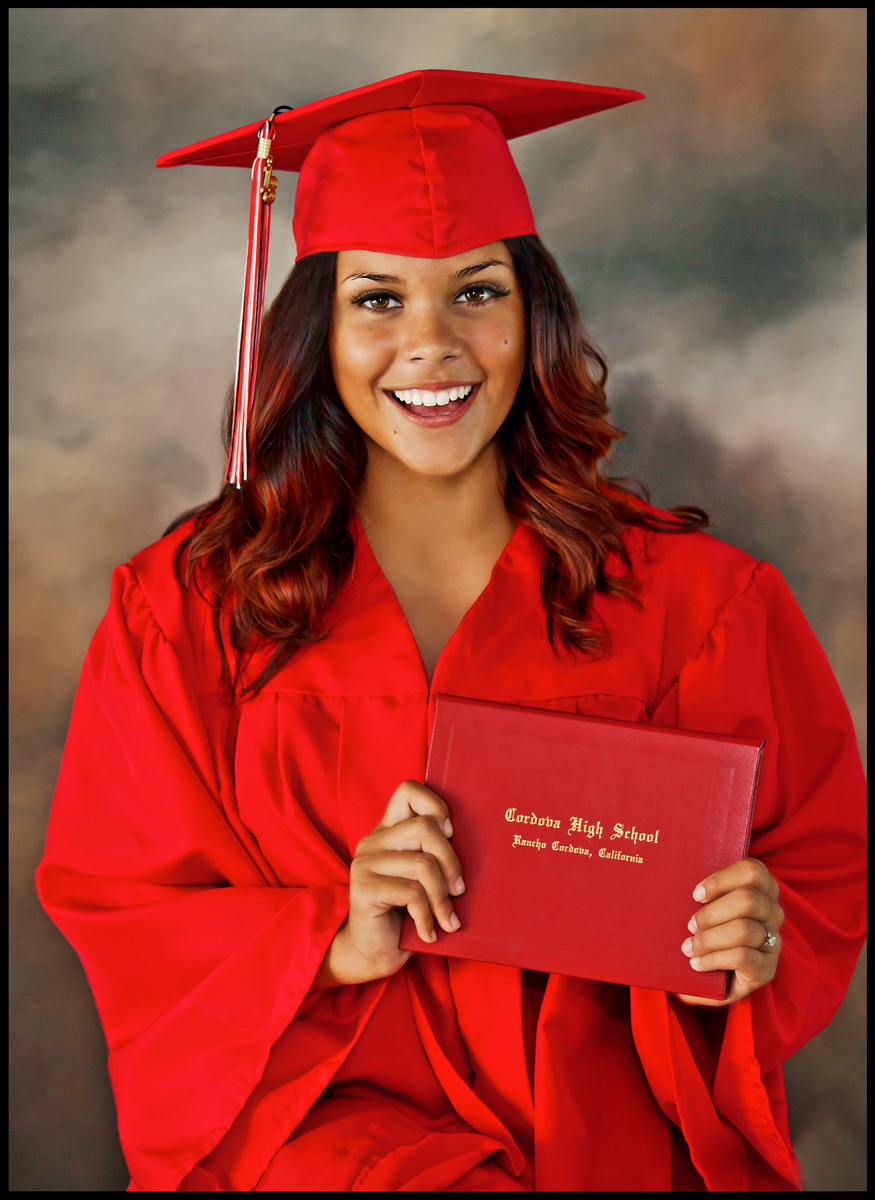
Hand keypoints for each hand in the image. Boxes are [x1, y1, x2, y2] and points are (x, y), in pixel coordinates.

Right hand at [314, 780, 464, 987]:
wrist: (370, 954)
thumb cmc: (404, 916)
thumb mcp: (422, 880)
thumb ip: (434, 856)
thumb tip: (482, 847)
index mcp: (387, 832)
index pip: (408, 790)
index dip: (436, 805)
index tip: (451, 834)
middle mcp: (373, 841)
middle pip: (425, 827)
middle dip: (451, 861)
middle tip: (459, 891)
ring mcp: (365, 863)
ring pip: (423, 864)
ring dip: (443, 898)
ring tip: (448, 920)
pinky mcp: (363, 889)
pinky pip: (411, 893)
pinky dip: (428, 916)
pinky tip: (429, 932)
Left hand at [672, 857, 783, 1006]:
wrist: (720, 977)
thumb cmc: (711, 933)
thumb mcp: (709, 909)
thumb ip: (706, 895)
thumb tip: (684, 888)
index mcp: (762, 889)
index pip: (752, 871)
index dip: (721, 880)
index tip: (696, 895)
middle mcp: (773, 912)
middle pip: (748, 899)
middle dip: (711, 913)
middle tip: (690, 926)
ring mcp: (774, 941)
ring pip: (743, 930)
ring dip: (708, 939)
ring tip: (688, 948)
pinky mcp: (768, 969)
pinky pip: (743, 958)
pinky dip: (714, 959)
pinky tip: (697, 963)